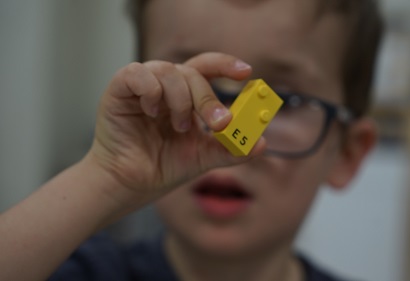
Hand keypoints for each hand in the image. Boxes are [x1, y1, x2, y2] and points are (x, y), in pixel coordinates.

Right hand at [87, 52, 264, 204]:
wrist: (130, 185)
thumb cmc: (162, 166)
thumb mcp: (203, 157)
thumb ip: (230, 149)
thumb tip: (261, 144)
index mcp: (185, 96)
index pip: (207, 69)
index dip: (226, 65)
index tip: (246, 72)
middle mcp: (165, 86)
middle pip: (193, 72)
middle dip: (210, 98)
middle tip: (219, 123)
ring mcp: (142, 86)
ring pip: (169, 70)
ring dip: (181, 100)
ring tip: (179, 127)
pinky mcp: (119, 90)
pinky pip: (137, 73)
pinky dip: (150, 90)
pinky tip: (150, 112)